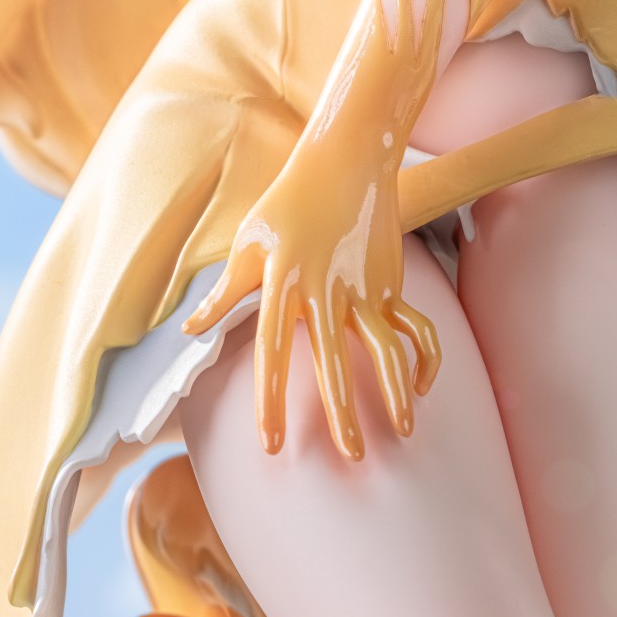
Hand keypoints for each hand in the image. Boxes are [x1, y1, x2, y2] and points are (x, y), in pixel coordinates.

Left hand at [183, 146, 440, 460]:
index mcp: (283, 282)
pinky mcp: (391, 283)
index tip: (272, 445)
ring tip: (405, 431)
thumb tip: (190, 330)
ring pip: (387, 348)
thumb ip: (224, 293)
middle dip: (344, 413)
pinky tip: (423, 387)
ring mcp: (364, 288)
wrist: (345, 160)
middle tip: (352, 456)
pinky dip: (425, 357)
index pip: (272, 353)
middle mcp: (326, 289)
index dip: (270, 402)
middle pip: (334, 361)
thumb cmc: (288, 202)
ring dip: (397, 391)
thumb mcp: (248, 243)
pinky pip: (416, 327)